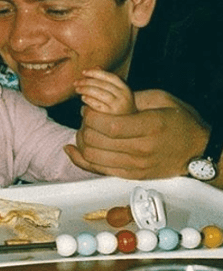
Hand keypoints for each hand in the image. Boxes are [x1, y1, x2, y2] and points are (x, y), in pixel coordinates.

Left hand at [65, 89, 210, 181]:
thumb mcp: (161, 99)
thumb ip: (132, 97)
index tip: (87, 109)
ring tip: (83, 131)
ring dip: (81, 142)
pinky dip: (81, 160)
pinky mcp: (132, 175)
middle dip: (83, 127)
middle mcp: (142, 149)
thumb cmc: (180, 121)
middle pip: (96, 142)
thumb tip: (102, 95)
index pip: (109, 126)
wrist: (198, 150)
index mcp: (150, 126)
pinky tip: (72, 149)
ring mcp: (137, 166)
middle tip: (84, 119)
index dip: (90, 116)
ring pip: (93, 158)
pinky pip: (99, 170)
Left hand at [74, 68, 136, 114]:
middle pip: (103, 84)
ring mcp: (118, 107)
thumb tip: (95, 66)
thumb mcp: (115, 92)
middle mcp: (124, 97)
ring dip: (86, 89)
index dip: (96, 72)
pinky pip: (98, 105)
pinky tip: (83, 98)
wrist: (128, 126)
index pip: (110, 76)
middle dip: (87, 81)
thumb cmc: (118, 106)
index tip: (84, 72)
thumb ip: (105, 81)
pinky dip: (89, 100)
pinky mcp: (111, 116)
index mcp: (125, 88)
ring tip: (77, 89)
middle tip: (76, 82)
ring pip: (100, 93)